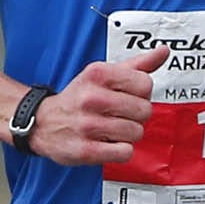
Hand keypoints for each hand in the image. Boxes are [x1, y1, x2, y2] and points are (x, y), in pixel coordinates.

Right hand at [26, 46, 166, 165]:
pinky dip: (120, 151)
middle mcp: (91, 97)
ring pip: (136, 132)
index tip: (128, 97)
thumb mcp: (102, 74)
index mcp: (98, 74)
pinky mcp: (85, 150)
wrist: (41, 122)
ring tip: (112, 130)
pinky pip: (124, 152)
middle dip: (136, 116)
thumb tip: (163, 51)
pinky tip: (107, 143)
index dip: (141, 93)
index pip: (145, 83)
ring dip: (128, 135)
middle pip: (144, 110)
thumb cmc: (78, 98)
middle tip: (120, 116)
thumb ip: (136, 64)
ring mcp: (87, 124)